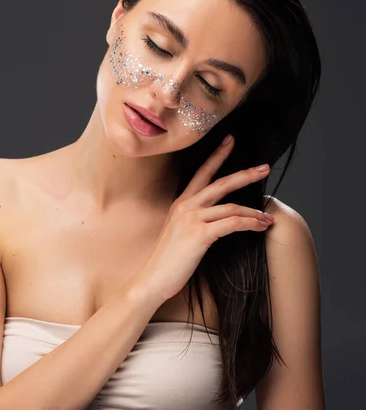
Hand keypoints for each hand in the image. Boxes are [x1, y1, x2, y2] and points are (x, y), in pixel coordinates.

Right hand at [133, 135, 272, 305]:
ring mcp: (191, 219)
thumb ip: (196, 218)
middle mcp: (186, 206)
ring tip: (268, 217)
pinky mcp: (199, 235)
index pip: (202, 172)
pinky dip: (249, 223)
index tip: (230, 140)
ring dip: (254, 211)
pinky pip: (231, 223)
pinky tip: (260, 226)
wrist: (152, 280)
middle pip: (221, 183)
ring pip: (231, 206)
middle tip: (265, 167)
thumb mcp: (180, 231)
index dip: (217, 155)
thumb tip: (218, 215)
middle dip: (245, 174)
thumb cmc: (169, 260)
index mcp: (181, 202)